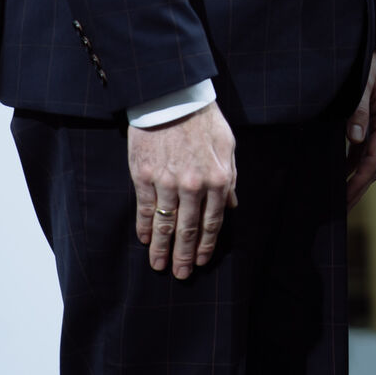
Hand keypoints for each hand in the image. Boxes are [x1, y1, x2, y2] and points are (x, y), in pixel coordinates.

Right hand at [129, 102, 236, 279]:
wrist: (173, 100)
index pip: (213, 221)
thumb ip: (230, 178)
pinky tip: (145, 240)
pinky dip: (145, 227)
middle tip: (181, 274)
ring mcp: (167, 183)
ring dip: (162, 248)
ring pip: (165, 224)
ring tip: (159, 266)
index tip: (202, 260)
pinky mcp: (144, 177)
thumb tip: (231, 206)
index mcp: (218, 179)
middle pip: (188, 229)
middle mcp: (194, 185)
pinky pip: (146, 209)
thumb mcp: (228, 147)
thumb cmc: (204, 121)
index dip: (207, 244)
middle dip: (184, 255)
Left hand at [346, 53, 375, 207]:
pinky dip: (352, 165)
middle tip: (340, 209)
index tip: (345, 196)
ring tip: (339, 199)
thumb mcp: (363, 82)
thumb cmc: (367, 63)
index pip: (375, 159)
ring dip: (355, 180)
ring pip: (369, 161)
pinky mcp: (371, 124)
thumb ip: (358, 109)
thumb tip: (355, 138)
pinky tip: (339, 174)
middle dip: (358, 188)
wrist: (373, 48)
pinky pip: (363, 151)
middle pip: (375, 166)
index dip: (359, 180)